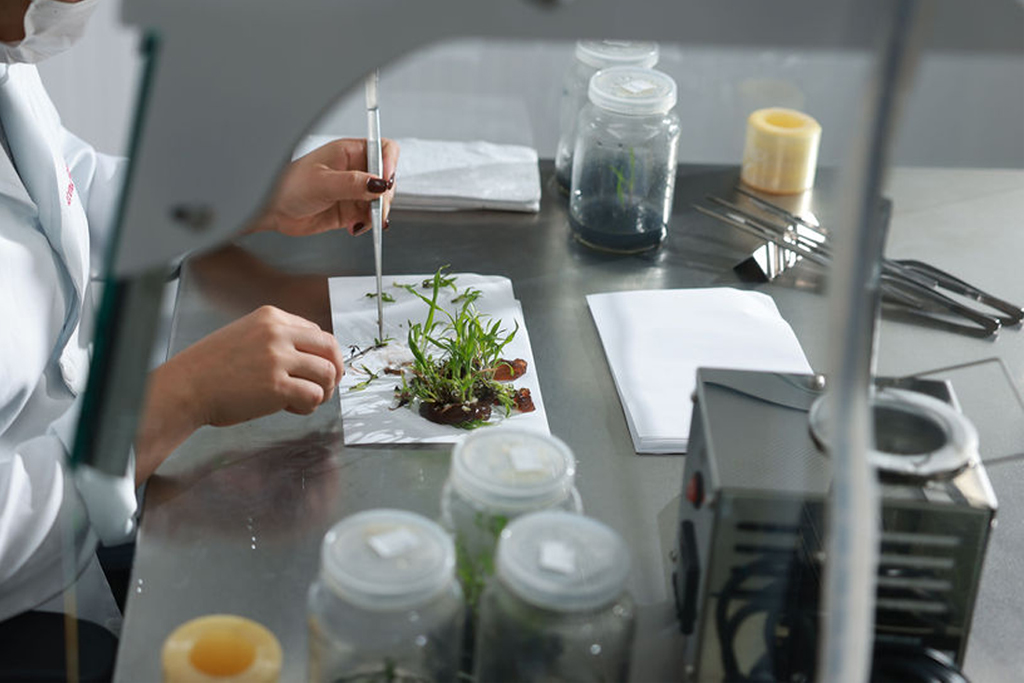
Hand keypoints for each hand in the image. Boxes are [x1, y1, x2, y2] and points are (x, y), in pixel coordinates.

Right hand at [135, 306, 344, 481]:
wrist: (185, 387)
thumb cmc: (212, 368)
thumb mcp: (246, 336)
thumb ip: (277, 340)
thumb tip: (311, 357)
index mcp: (271, 317)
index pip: (317, 332)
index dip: (322, 355)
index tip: (315, 370)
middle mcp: (277, 333)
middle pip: (331, 348)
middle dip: (334, 370)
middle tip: (326, 387)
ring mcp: (278, 359)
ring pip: (326, 373)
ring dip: (322, 391)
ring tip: (304, 400)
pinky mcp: (277, 386)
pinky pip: (314, 396)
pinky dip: (309, 406)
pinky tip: (291, 408)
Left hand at [253, 138, 399, 236]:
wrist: (273, 210)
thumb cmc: (288, 186)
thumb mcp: (322, 182)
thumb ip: (353, 184)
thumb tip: (379, 184)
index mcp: (348, 152)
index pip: (383, 149)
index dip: (390, 163)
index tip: (386, 182)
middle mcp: (354, 170)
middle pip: (386, 179)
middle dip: (385, 196)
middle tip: (376, 210)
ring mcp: (354, 191)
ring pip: (381, 200)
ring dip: (378, 214)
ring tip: (363, 222)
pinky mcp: (350, 210)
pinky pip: (370, 217)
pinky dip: (368, 225)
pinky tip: (355, 227)